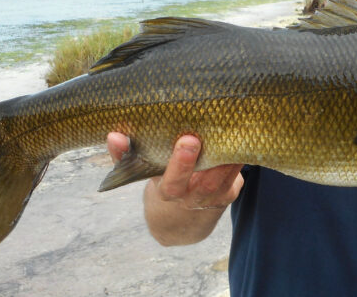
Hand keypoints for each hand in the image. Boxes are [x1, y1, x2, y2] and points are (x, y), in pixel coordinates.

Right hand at [106, 132, 243, 210]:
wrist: (179, 223)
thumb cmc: (159, 185)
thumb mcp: (139, 176)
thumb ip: (124, 157)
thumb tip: (113, 134)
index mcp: (169, 194)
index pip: (174, 183)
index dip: (181, 164)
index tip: (186, 140)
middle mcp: (193, 200)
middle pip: (205, 184)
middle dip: (217, 159)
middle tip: (215, 135)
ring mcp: (215, 199)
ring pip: (226, 180)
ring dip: (232, 159)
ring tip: (235, 132)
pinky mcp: (230, 194)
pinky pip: (237, 177)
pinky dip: (239, 160)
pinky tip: (242, 139)